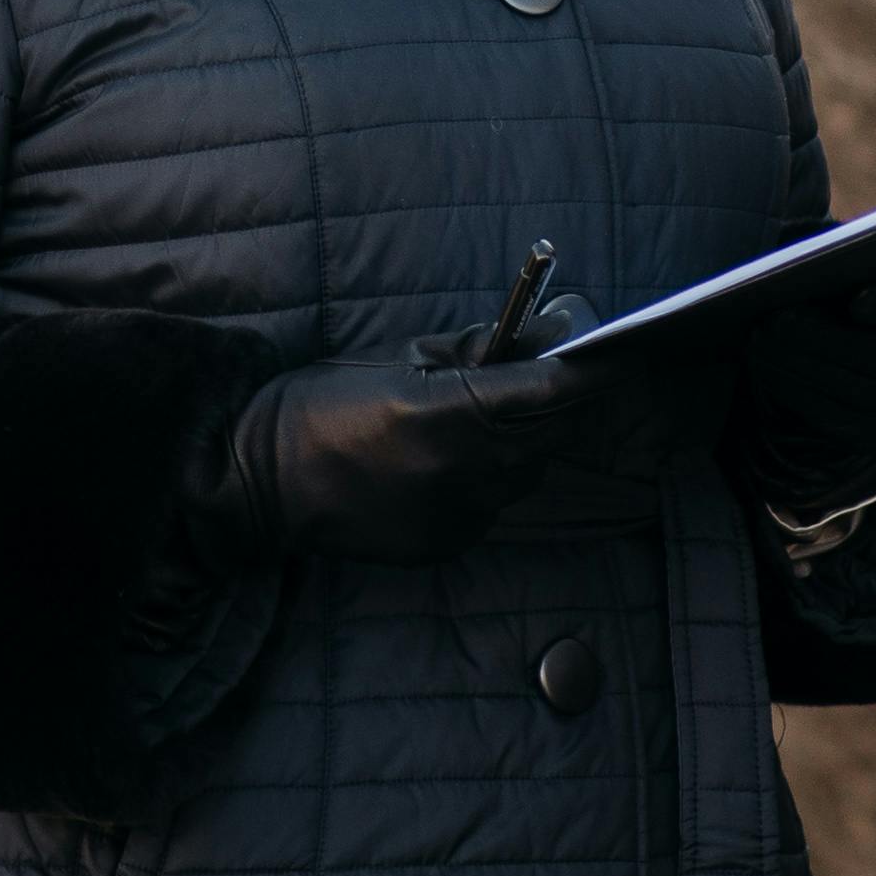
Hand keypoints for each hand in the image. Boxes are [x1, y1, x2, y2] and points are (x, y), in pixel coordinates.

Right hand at [180, 299, 697, 565]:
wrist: (259, 486)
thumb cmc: (318, 405)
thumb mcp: (395, 357)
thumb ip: (476, 348)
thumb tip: (545, 331)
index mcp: (446, 415)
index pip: (548, 392)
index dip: (590, 369)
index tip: (616, 349)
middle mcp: (462, 472)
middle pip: (551, 432)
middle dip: (562, 399)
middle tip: (554, 366)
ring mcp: (459, 514)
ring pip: (528, 469)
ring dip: (527, 436)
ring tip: (491, 409)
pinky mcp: (449, 543)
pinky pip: (497, 500)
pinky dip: (495, 472)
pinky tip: (456, 455)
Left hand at [725, 275, 875, 525]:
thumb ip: (858, 262)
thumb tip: (805, 265)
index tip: (857, 299)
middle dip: (828, 339)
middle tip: (778, 316)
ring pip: (859, 393)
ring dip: (804, 364)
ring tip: (762, 337)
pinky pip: (838, 419)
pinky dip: (797, 390)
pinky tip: (766, 366)